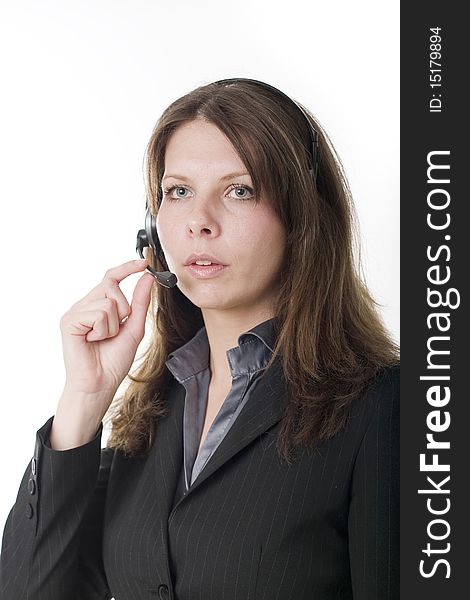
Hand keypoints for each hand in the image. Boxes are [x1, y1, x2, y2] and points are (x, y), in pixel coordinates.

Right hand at [58, 258, 153, 419]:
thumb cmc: (113, 361)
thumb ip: (140, 303)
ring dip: (113, 325)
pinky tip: (93, 341)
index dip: (127, 268)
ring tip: (101, 339)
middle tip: (113, 332)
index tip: (144, 262)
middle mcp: (84, 305)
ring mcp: (75, 312)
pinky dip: (103, 330)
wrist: (99, 384)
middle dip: (123, 310)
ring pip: (108, 302)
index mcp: (97, 305)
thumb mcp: (134, 328)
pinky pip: (99, 313)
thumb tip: (147, 278)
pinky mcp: (69, 320)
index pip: (111, 278)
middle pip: (112, 286)